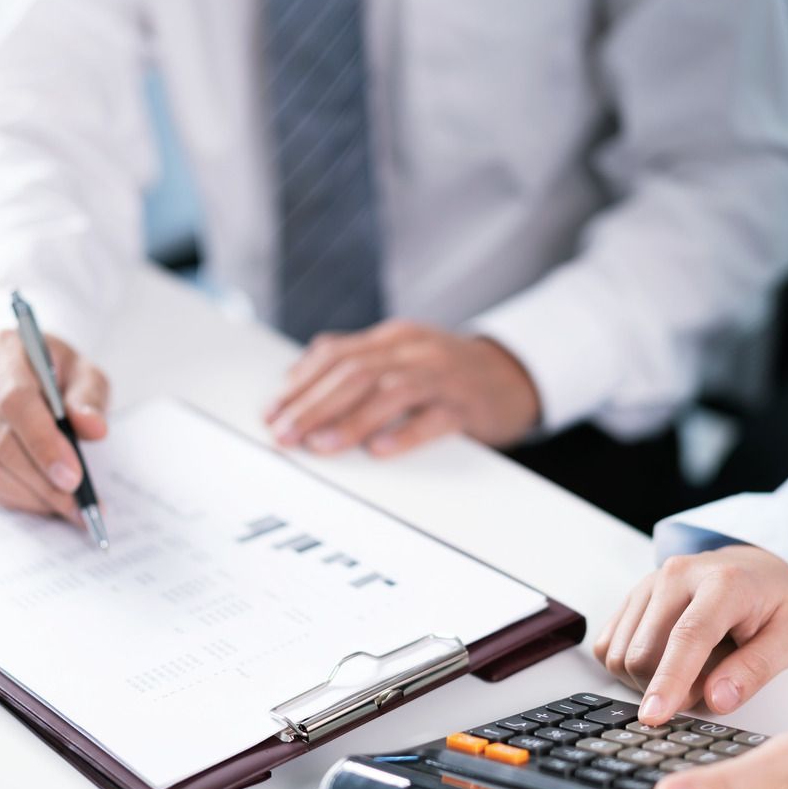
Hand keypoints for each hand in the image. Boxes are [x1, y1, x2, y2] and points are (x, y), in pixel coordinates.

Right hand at [0, 331, 109, 520]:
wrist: (14, 366)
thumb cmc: (53, 371)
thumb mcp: (81, 372)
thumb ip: (89, 398)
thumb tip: (94, 428)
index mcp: (3, 350)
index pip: (17, 402)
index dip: (44, 443)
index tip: (73, 476)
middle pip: (0, 440)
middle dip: (42, 478)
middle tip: (77, 502)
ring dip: (29, 494)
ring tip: (66, 507)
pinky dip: (15, 496)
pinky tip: (43, 501)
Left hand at [264, 319, 539, 456]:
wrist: (514, 375)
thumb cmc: (447, 372)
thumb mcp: (400, 355)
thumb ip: (354, 360)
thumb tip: (296, 377)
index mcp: (393, 338)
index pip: (336, 354)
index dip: (300, 383)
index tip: (272, 412)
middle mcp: (415, 351)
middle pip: (355, 372)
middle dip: (313, 404)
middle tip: (285, 434)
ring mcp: (443, 376)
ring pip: (389, 391)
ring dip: (349, 420)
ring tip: (319, 445)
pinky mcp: (467, 405)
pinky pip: (434, 418)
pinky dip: (404, 434)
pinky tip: (378, 450)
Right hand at [593, 545, 787, 723]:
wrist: (755, 569)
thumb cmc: (775, 603)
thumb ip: (755, 670)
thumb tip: (718, 700)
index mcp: (723, 583)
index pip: (688, 635)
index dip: (670, 680)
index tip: (655, 716)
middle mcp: (677, 576)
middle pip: (644, 652)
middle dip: (666, 689)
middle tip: (707, 687)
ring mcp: (648, 584)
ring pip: (621, 654)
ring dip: (648, 680)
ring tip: (691, 667)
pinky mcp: (630, 598)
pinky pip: (609, 647)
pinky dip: (629, 668)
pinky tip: (663, 661)